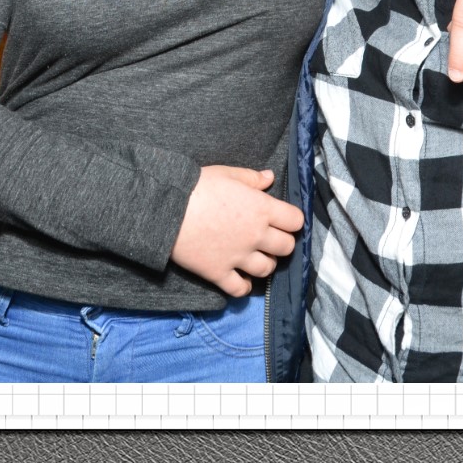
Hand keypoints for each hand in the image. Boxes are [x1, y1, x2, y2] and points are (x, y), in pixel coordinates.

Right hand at [170, 166, 304, 297]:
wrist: (166, 208)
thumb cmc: (197, 186)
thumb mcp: (227, 174)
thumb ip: (251, 178)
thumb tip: (270, 177)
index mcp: (262, 208)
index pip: (296, 221)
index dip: (291, 220)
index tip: (282, 220)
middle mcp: (255, 235)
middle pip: (286, 248)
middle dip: (281, 243)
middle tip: (269, 239)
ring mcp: (238, 256)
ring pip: (267, 269)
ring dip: (264, 264)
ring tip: (254, 257)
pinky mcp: (219, 272)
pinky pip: (240, 289)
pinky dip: (244, 286)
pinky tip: (240, 278)